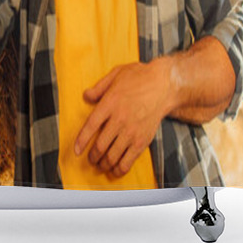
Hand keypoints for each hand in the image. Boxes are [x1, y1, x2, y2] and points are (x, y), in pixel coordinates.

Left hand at [74, 61, 172, 178]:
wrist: (165, 85)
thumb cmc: (141, 76)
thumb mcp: (117, 73)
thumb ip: (99, 86)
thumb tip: (86, 96)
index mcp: (110, 102)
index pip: (90, 126)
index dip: (81, 140)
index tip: (76, 150)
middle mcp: (119, 119)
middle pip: (100, 145)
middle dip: (92, 156)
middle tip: (90, 158)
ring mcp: (131, 132)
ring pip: (112, 156)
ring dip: (103, 164)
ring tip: (101, 165)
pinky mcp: (142, 141)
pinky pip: (128, 162)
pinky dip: (119, 169)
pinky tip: (115, 169)